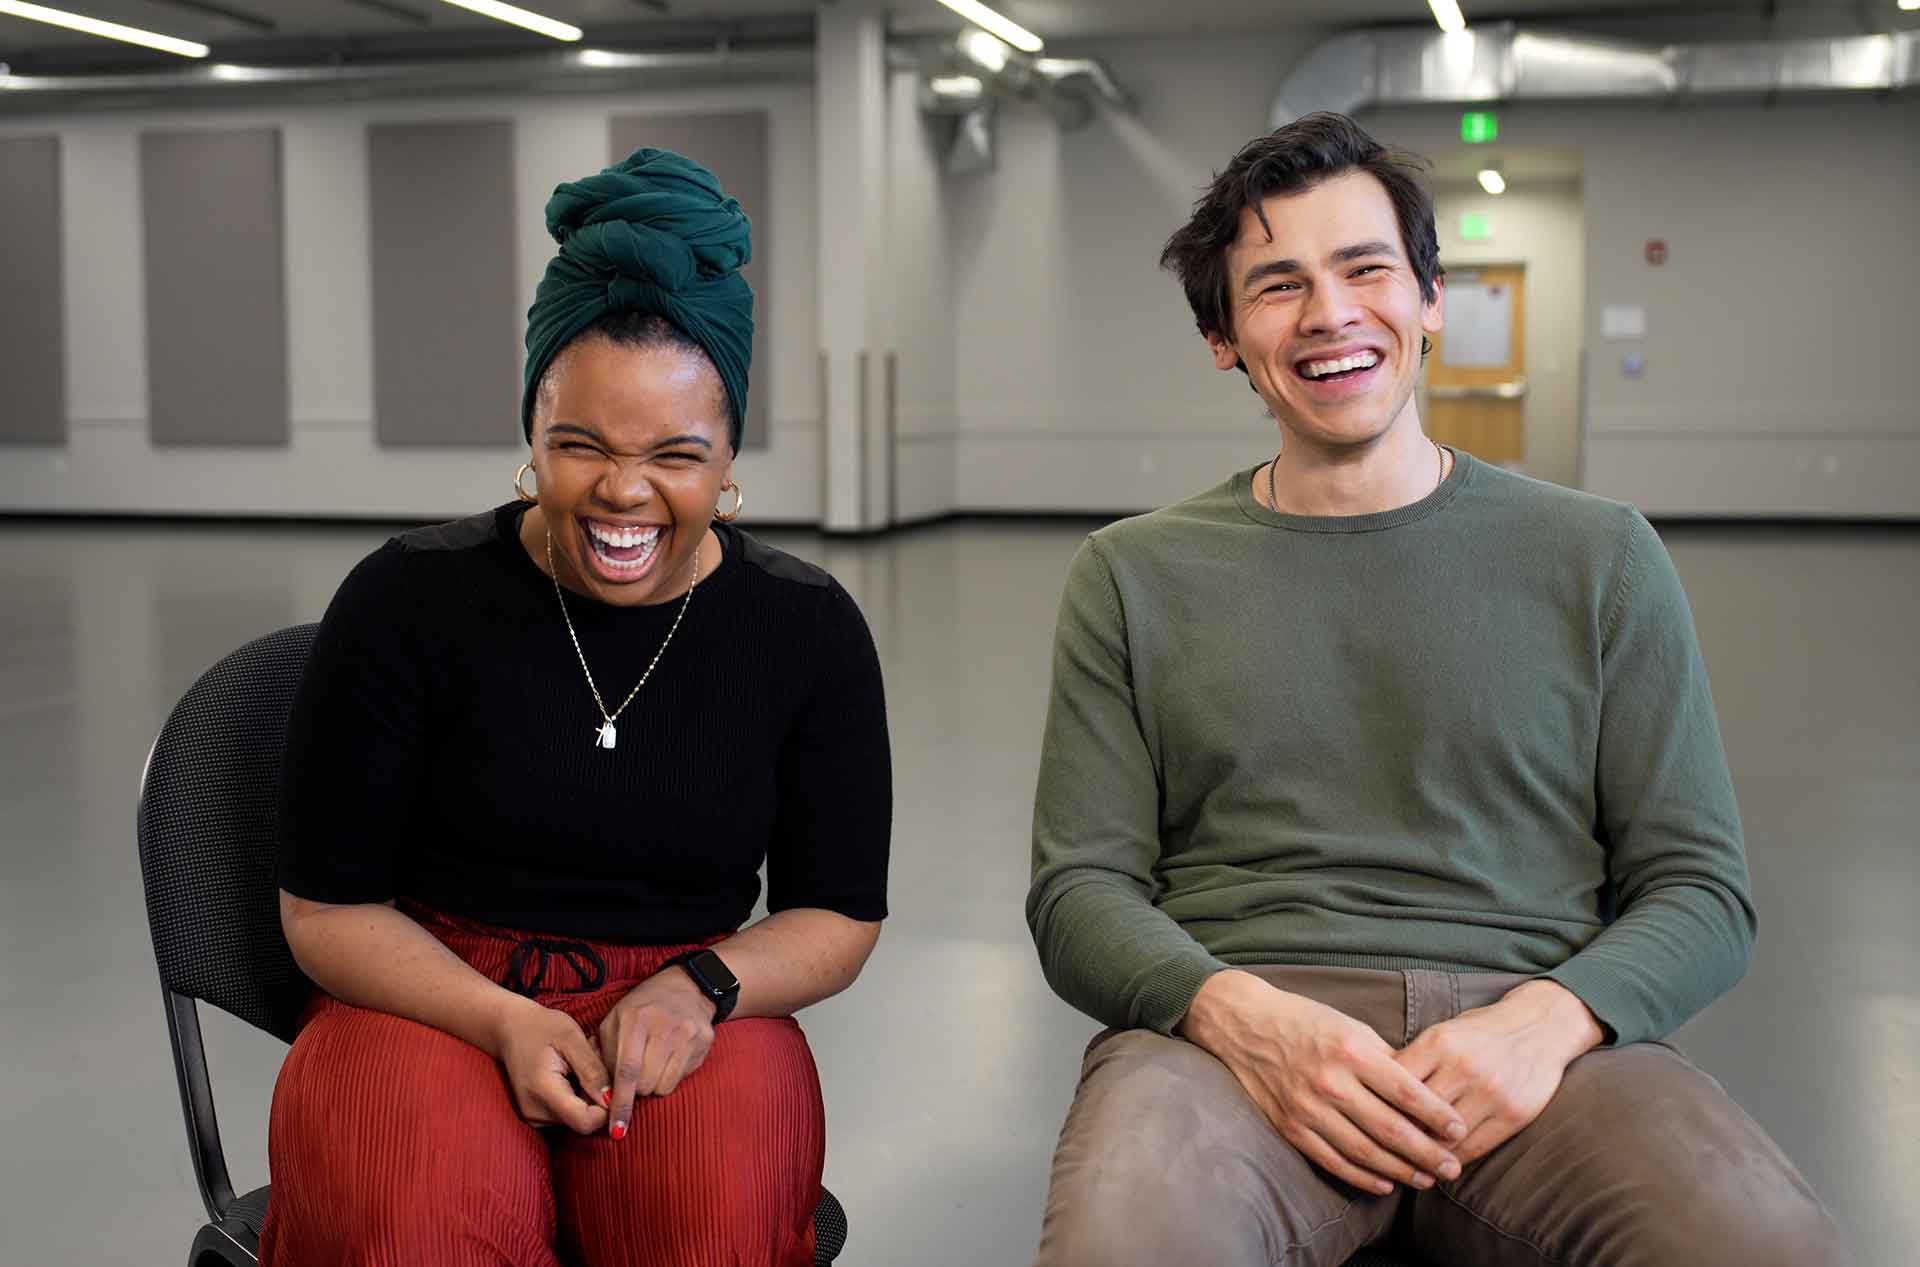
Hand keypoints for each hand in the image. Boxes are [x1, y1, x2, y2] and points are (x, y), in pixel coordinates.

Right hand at [489, 995, 611, 1134]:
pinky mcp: (537, 1116)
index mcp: (543, 1092)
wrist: (510, 1029)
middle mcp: (536, 1113)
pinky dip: (577, 1097)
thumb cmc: (541, 1027)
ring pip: (578, 1117)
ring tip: (580, 1066)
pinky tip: (572, 1075)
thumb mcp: (572, 1038)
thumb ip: (592, 1070)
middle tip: (593, 1064)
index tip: (610, 1079)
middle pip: (584, 1120)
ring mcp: (534, 1117)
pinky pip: (568, 1114)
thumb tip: (612, 1099)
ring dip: (587, 1095)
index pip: (585, 1122)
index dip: (606, 1107)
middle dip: (597, 1096)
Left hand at [597, 968, 717, 1137]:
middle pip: (645, 1084)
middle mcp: (663, 1027)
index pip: (626, 1071)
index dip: (621, 1102)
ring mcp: (686, 1034)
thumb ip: (602, 1053)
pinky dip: (670, 1077)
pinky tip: (670, 1058)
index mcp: (635, 1020)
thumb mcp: (615, 1021)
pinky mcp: (704, 1042)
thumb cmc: (642, 1008)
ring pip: (664, 1087)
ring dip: (653, 1084)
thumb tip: (599, 1092)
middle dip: (636, 1089)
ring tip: (653, 1064)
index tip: (616, 1129)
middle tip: (635, 1075)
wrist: (686, 987)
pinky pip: (681, 1079)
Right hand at [1179, 970, 1466, 1195]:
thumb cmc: (1305, 1021)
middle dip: (1427, 1153)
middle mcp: (1330, 1081)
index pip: (1406, 1091)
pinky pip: (1333, 1161)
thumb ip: (1385, 1059)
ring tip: (1426, 1179)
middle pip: (1390, 1129)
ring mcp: (1308, 1107)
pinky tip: (1385, 1183)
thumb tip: (1423, 1092)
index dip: (1437, 1116)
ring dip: (1401, 1170)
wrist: (1244, 1025)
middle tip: (1453, 1168)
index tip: (1460, 1131)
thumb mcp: (1350, 1026)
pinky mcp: (1291, 1126)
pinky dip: (1362, 1176)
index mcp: (1351, 1050)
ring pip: (1365, 1151)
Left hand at [1393, 979, 1604, 1166]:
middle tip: (1381, 1150)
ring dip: (1425, 1154)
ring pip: (1445, 1138)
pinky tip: (1440, 1161)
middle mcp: (1464, 1067)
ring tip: (1408, 1164)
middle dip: (1397, 1135)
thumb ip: (1414, 1061)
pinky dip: (1454, 1157)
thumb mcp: (1442, 1034)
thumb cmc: (1480, 1032)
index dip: (1378, 1105)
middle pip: (1417, 1115)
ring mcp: (1491, 1093)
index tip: (1367, 1121)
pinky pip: (1475, 1147)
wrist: (1541, 1027)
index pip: (1396, 1085)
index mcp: (1439, 1042)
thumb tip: (1377, 1094)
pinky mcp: (1513, 1114)